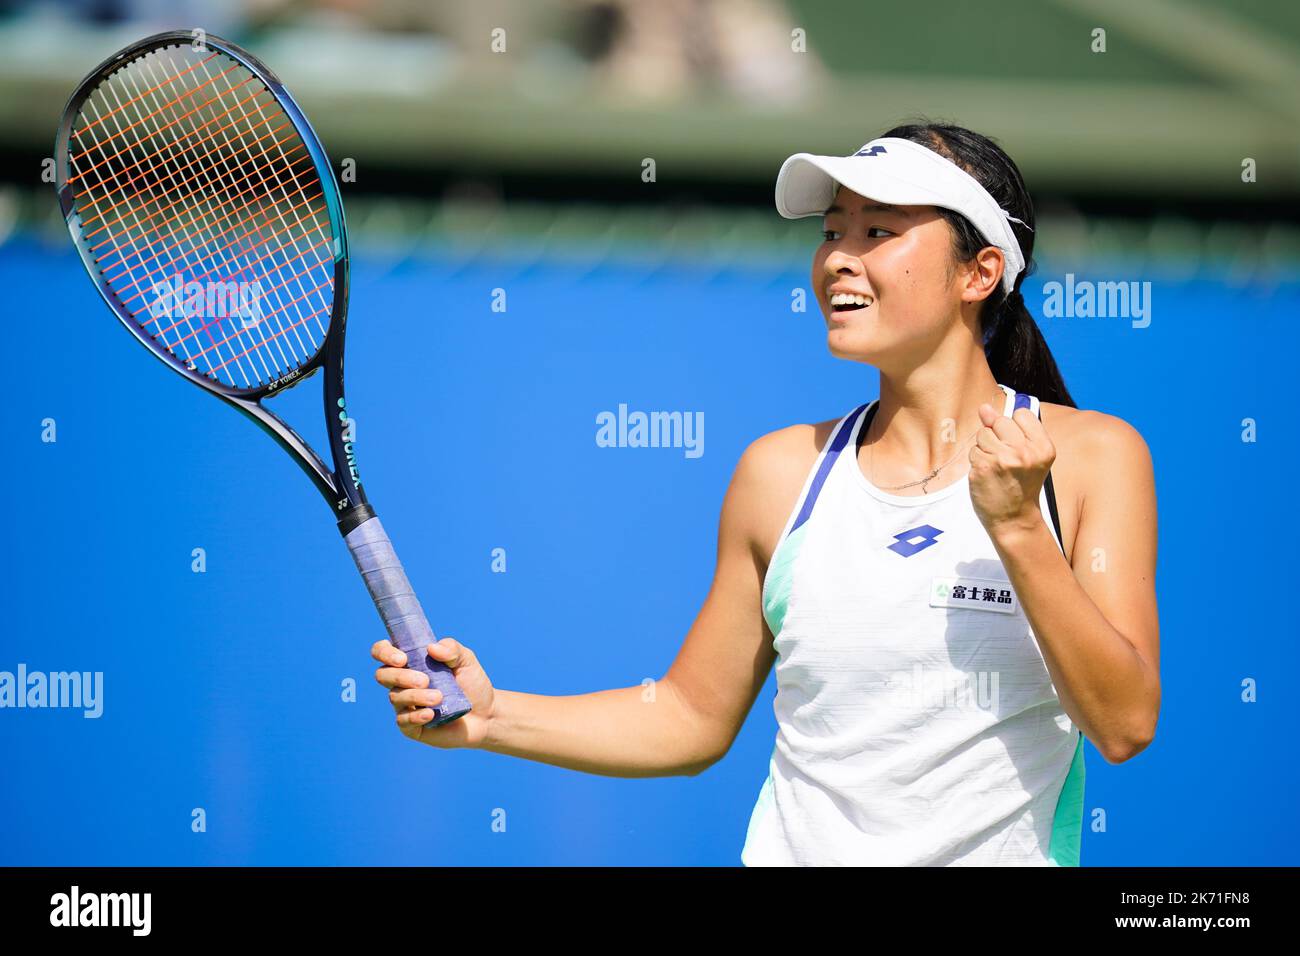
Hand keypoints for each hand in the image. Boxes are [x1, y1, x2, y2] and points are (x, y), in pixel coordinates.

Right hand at [372, 638, 495, 747]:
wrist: (486, 714)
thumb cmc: (473, 684)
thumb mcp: (466, 661)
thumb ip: (451, 649)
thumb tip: (431, 647)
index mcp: (411, 662)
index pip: (382, 652)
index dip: (384, 652)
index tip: (402, 658)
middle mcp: (403, 683)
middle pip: (383, 675)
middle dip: (400, 676)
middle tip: (425, 680)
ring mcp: (405, 705)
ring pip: (395, 698)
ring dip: (416, 696)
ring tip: (439, 698)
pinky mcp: (411, 726)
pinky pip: (403, 720)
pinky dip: (416, 716)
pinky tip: (431, 715)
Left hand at [968, 401, 1054, 537]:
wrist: (1014, 518)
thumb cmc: (1021, 484)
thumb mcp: (1027, 455)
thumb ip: (1008, 429)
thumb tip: (985, 408)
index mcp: (1043, 447)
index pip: (1021, 414)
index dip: (1014, 427)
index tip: (1017, 446)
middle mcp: (1025, 451)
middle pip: (999, 421)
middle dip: (997, 436)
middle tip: (1006, 460)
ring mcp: (1003, 459)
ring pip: (983, 435)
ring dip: (985, 448)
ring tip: (997, 467)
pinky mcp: (983, 467)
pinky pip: (973, 450)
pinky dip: (977, 461)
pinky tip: (988, 475)